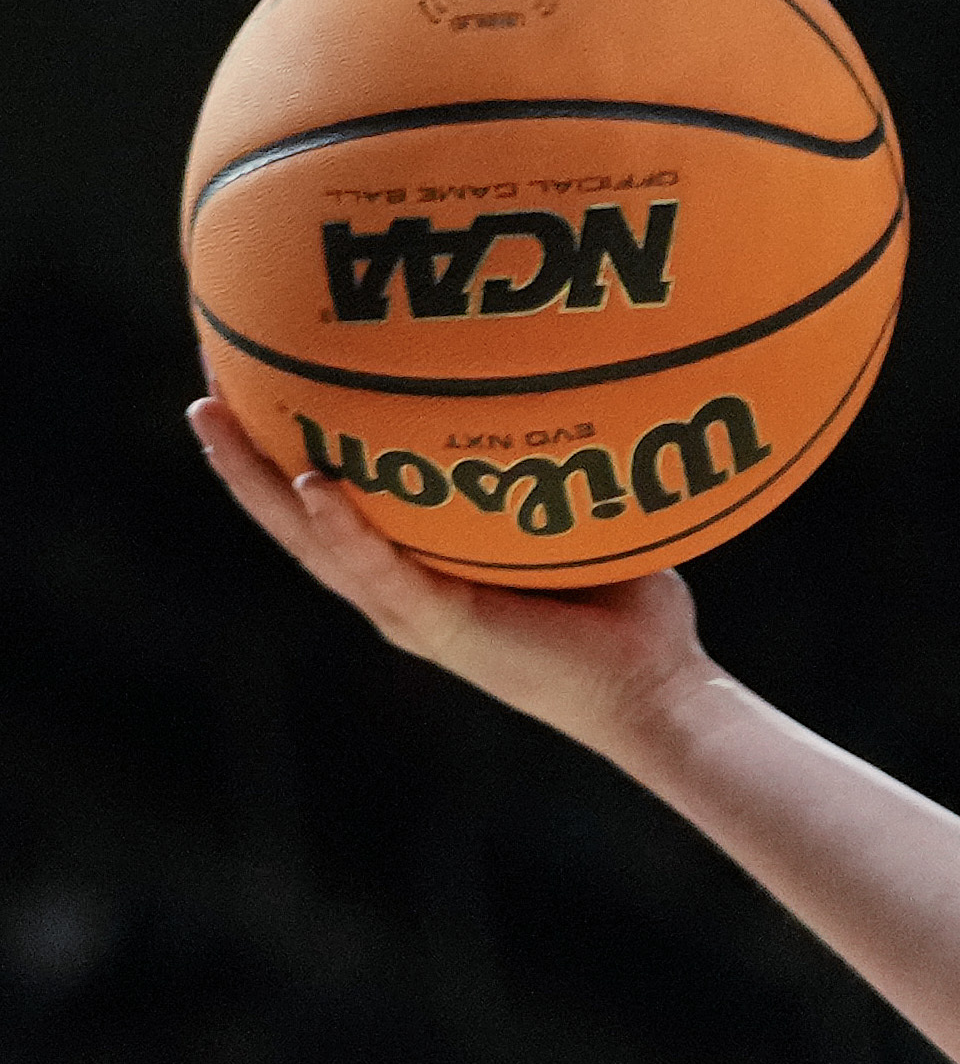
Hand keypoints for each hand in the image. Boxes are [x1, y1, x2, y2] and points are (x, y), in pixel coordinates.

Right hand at [187, 398, 715, 755]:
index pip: (330, 502)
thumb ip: (553, 461)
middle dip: (238, 454)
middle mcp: (398, 590)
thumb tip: (564, 369)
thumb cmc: (630, 610)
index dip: (281, 448)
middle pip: (291, 516)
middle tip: (196, 385)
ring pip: (310, 541)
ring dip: (255, 481)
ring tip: (212, 418)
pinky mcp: (440, 629)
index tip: (246, 381)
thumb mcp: (578, 516)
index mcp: (418, 568)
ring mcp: (411, 612)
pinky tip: (310, 483)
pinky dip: (343, 527)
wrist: (660, 693)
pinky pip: (378, 570)